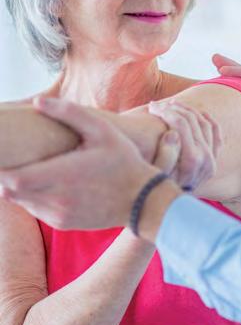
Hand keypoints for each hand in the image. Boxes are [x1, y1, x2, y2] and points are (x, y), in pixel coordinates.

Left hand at [0, 97, 180, 230]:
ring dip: (21, 186)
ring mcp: (59, 214)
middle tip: (13, 158)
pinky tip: (51, 184)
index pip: (12, 179)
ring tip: (35, 169)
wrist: (143, 200)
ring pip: (21, 201)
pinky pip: (36, 210)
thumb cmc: (123, 161)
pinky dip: (35, 197)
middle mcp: (57, 199)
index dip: (2, 168)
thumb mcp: (103, 131)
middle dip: (7, 175)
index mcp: (63, 174)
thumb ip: (70, 113)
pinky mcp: (63, 223)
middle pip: (10, 191)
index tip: (4, 153)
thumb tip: (39, 101)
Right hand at [148, 99, 221, 191]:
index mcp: (192, 161)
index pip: (181, 124)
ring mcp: (212, 159)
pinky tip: (197, 112)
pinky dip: (208, 119)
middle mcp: (207, 159)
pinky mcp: (213, 160)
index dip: (165, 111)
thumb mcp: (155, 175)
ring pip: (205, 123)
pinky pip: (215, 133)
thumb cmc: (155, 192)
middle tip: (158, 105)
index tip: (151, 107)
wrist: (168, 210)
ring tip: (172, 105)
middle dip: (174, 108)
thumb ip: (164, 155)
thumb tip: (173, 134)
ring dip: (188, 110)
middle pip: (193, 121)